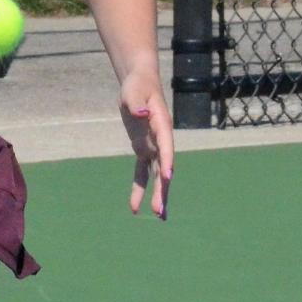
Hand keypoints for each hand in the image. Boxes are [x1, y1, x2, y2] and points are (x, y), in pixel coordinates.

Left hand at [119, 68, 174, 219]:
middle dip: (162, 190)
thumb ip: (136, 103)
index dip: (167, 161)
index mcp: (162, 126)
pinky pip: (142, 172)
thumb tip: (142, 113)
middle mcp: (161, 141)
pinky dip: (139, 188)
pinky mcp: (143, 149)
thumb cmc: (138, 86)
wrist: (139, 85)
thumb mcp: (133, 91)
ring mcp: (153, 147)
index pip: (166, 147)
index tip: (167, 177)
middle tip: (160, 211)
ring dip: (157, 195)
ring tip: (159, 216)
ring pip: (156, 175)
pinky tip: (135, 207)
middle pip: (163, 169)